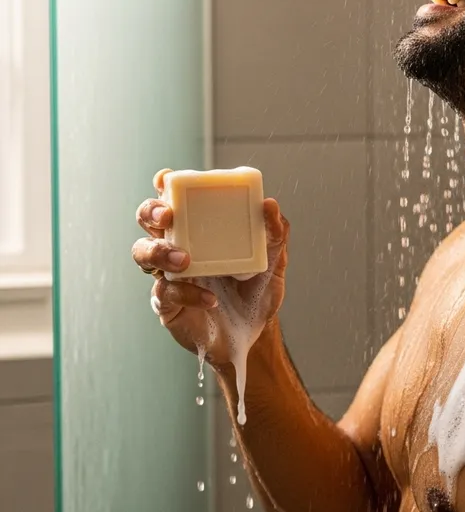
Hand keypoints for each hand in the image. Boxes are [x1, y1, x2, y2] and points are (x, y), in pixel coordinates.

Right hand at [131, 168, 288, 367]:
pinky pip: (164, 294)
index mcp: (200, 228)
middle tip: (169, 216)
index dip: (164, 185)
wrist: (255, 333)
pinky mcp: (167, 304)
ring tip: (185, 261)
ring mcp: (168, 274)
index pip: (174, 199)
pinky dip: (188, 294)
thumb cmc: (257, 290)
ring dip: (159, 252)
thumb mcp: (274, 259)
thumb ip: (275, 232)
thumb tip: (269, 204)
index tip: (167, 179)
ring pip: (143, 253)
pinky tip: (210, 299)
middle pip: (148, 220)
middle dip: (151, 212)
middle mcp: (178, 245)